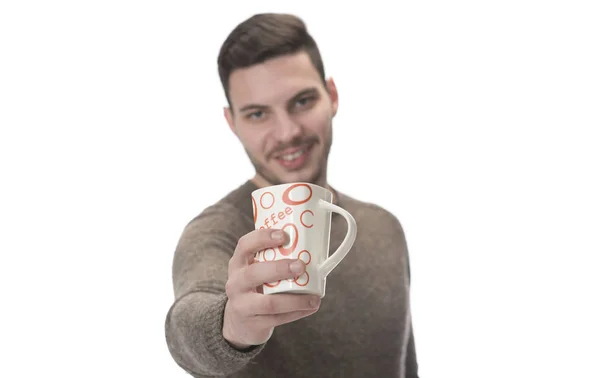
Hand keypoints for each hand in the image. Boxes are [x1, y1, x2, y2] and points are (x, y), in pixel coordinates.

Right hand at [222, 228, 321, 348]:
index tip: (284, 236)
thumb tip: (309, 247)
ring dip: (294, 300)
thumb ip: (272, 260)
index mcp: (238, 264)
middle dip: (279, 269)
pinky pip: (277, 319)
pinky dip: (297, 312)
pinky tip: (310, 307)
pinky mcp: (253, 324)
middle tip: (301, 266)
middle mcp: (236, 283)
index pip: (244, 245)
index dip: (262, 238)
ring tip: (313, 298)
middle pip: (254, 274)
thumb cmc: (255, 288)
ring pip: (268, 303)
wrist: (239, 322)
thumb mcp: (255, 271)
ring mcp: (242, 305)